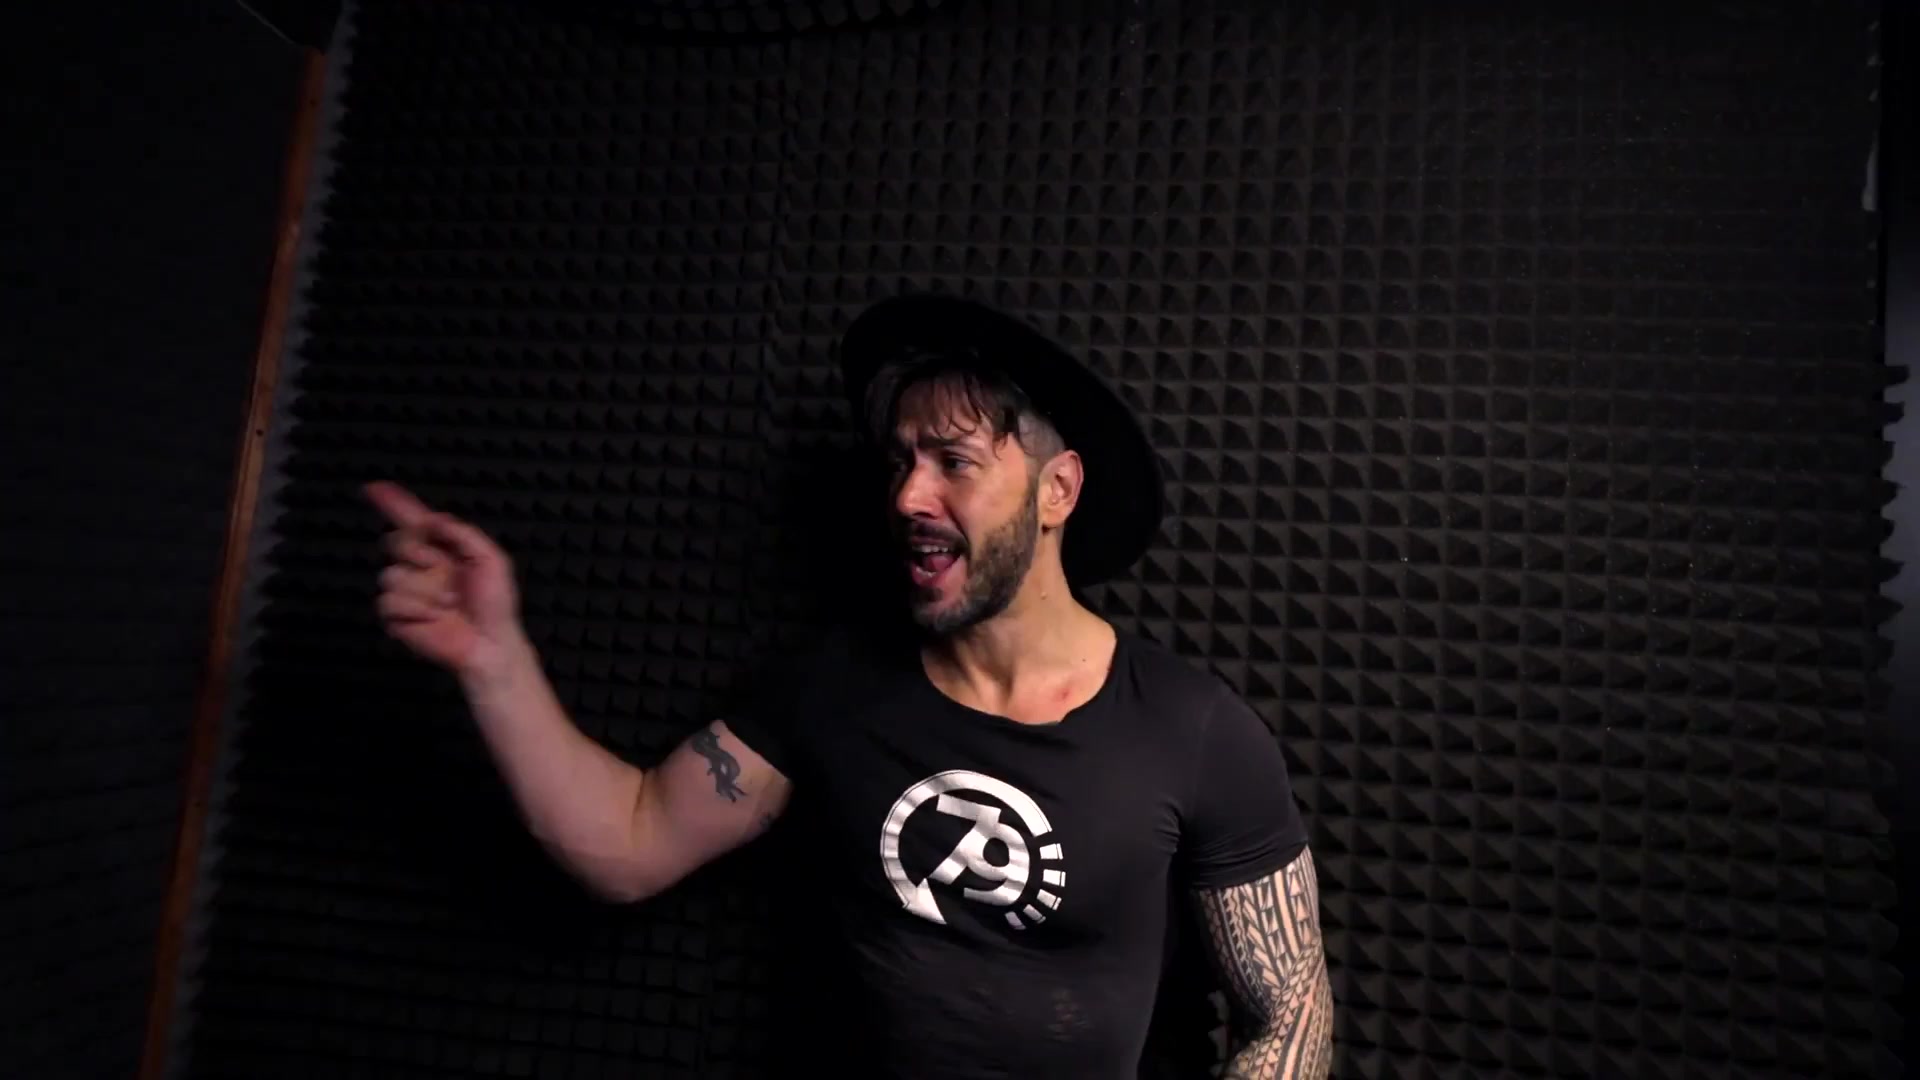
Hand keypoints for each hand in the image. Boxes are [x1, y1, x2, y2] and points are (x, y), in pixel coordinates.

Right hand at [364, 480, 523, 678]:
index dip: (394, 503)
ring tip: (449, 604)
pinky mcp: (398, 616)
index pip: (412, 521)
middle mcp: (421, 567)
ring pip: (392, 575)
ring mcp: (407, 591)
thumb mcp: (492, 559)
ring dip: (426, 591)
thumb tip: (435, 519)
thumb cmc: (496, 604)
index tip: (375, 488)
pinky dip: (416, 610)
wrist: (491, 641)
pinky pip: (390, 602)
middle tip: (446, 571)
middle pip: (397, 542)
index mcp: (442, 550)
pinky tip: (434, 618)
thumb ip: (464, 534)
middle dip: (420, 554)